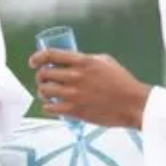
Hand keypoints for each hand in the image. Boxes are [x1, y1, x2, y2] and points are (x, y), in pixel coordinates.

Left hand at [29, 49, 151, 128]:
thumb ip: (85, 60)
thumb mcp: (104, 61)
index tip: (33, 62)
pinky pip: (51, 108)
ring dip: (42, 92)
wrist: (132, 103)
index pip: (50, 55)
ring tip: (47, 93)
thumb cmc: (122, 81)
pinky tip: (52, 105)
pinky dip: (48, 106)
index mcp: (82, 61)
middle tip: (43, 80)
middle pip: (44, 74)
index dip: (37, 57)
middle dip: (40, 76)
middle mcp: (75, 76)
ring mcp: (74, 94)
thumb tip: (71, 61)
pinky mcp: (75, 110)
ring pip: (44, 91)